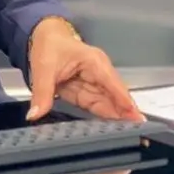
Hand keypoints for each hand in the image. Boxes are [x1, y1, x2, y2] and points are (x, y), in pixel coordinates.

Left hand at [27, 18, 142, 123]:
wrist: (45, 37)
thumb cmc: (50, 45)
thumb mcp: (43, 68)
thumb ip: (42, 93)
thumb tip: (35, 114)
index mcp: (95, 63)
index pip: (114, 85)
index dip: (125, 103)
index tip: (137, 118)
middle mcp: (100, 73)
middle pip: (115, 97)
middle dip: (125, 115)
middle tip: (137, 134)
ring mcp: (95, 83)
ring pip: (109, 104)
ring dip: (117, 119)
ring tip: (129, 136)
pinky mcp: (87, 91)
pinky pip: (97, 106)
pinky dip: (104, 118)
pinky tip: (112, 130)